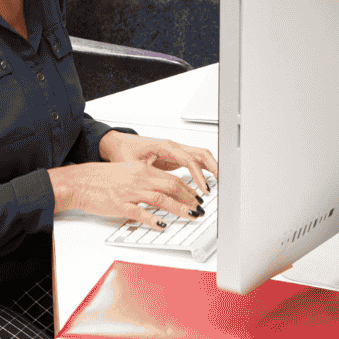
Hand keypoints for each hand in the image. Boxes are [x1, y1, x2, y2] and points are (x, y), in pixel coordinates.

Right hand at [48, 156, 204, 230]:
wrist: (79, 182)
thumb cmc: (100, 179)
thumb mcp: (126, 173)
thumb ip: (144, 180)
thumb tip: (161, 190)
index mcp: (141, 170)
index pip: (172, 178)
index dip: (188, 189)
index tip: (197, 197)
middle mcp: (138, 179)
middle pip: (171, 187)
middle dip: (189, 199)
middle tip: (199, 208)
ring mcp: (130, 193)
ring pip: (161, 199)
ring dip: (179, 208)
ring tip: (191, 216)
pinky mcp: (121, 205)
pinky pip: (141, 213)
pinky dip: (154, 219)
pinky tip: (163, 225)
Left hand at [99, 130, 217, 193]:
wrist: (116, 144)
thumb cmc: (123, 152)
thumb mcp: (132, 167)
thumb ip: (146, 178)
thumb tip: (159, 193)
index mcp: (164, 147)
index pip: (189, 159)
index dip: (199, 175)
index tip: (204, 189)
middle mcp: (173, 146)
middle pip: (201, 153)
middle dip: (214, 168)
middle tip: (222, 184)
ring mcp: (175, 150)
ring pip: (200, 156)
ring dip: (211, 168)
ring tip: (219, 184)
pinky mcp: (175, 157)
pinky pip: (195, 161)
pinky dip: (204, 170)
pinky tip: (208, 182)